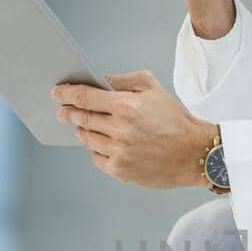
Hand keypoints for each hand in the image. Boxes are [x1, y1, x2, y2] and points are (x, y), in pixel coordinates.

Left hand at [52, 69, 215, 189]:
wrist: (194, 152)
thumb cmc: (175, 119)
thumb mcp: (153, 88)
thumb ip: (123, 80)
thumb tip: (98, 81)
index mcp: (126, 105)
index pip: (84, 97)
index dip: (65, 94)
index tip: (56, 93)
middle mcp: (119, 129)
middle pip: (81, 118)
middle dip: (69, 113)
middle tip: (63, 111)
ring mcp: (119, 151)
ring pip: (87, 138)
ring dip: (84, 131)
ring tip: (88, 127)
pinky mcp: (120, 170)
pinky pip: (96, 158)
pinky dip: (96, 151)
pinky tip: (106, 145)